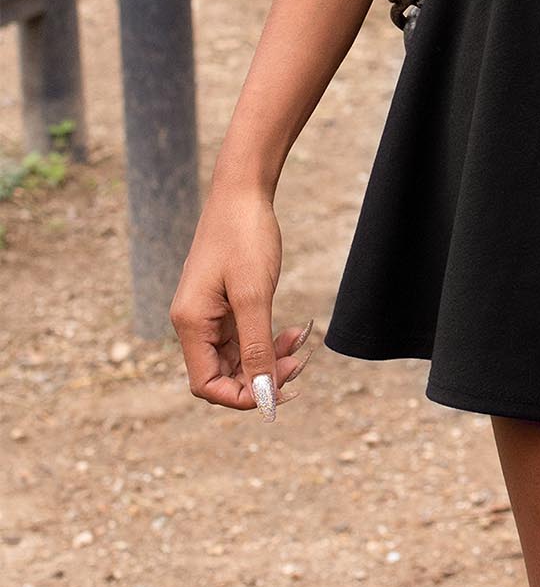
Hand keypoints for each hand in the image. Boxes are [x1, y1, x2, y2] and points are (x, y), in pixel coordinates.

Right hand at [169, 184, 314, 418]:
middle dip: (262, 376)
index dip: (241, 396)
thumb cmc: (245, 236)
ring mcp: (209, 312)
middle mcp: (194, 323)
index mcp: (191, 323)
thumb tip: (262, 394)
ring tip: (301, 343)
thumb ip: (256, 347)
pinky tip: (295, 331)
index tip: (278, 390)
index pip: (206, 385)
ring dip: (270, 357)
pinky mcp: (225, 301)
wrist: (243, 190)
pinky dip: (269, 338)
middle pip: (224, 374)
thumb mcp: (254, 294)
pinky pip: (245, 335)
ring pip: (239, 356)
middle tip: (300, 363)